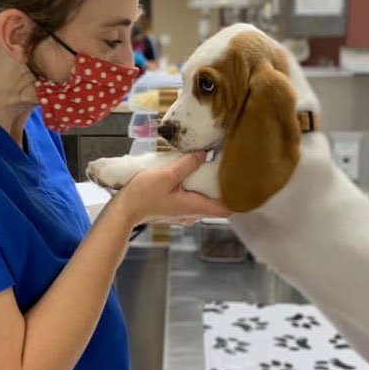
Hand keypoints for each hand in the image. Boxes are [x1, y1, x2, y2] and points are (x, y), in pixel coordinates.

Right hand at [113, 152, 231, 225]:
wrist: (123, 211)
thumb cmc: (144, 195)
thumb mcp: (166, 175)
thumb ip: (187, 164)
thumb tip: (204, 154)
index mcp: (195, 207)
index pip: (226, 210)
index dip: (238, 199)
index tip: (245, 184)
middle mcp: (192, 215)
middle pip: (216, 205)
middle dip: (223, 190)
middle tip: (228, 170)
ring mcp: (183, 215)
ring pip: (203, 203)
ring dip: (208, 189)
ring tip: (211, 171)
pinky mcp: (174, 212)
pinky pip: (192, 202)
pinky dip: (196, 191)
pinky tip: (191, 178)